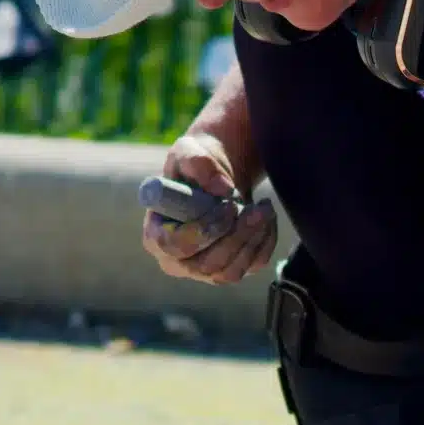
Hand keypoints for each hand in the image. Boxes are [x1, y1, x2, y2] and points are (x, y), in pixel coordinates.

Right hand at [140, 129, 278, 285]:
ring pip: (231, 271)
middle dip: (236, 237)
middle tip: (257, 209)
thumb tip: (222, 189)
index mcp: (156, 236)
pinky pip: (252, 265)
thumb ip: (198, 164)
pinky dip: (265, 242)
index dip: (204, 230)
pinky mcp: (230, 272)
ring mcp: (204, 271)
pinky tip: (267, 218)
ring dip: (253, 240)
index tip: (228, 206)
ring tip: (265, 208)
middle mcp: (177, 261)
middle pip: (207, 265)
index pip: (175, 246)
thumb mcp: (189, 152)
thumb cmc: (194, 166)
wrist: (217, 179)